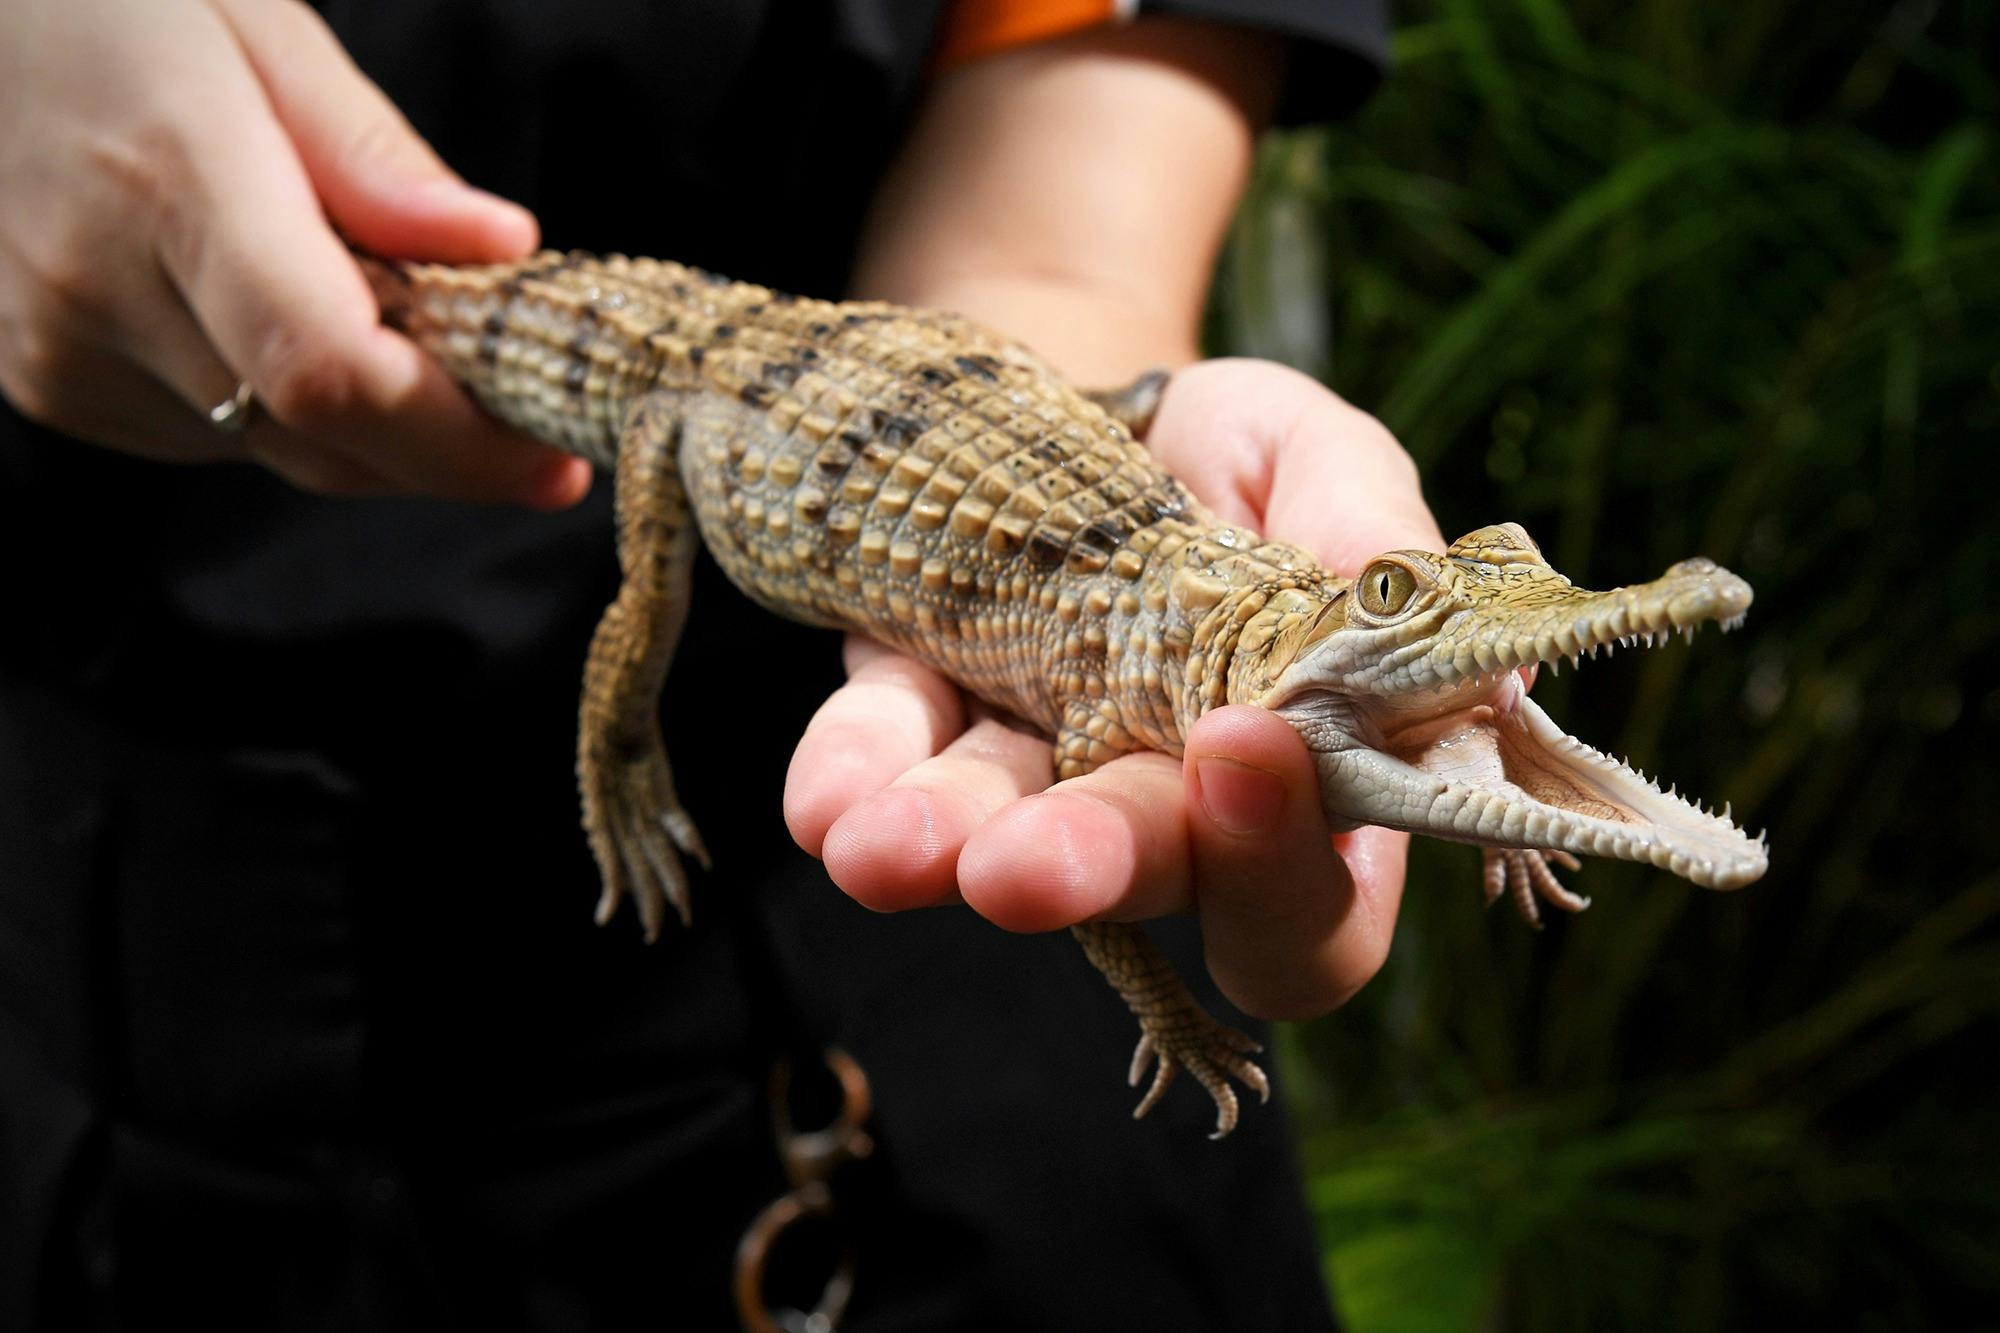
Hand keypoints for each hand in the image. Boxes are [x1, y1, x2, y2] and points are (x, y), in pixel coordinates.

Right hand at [0, 0, 588, 505]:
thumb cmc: (110, 4)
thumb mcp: (256, 27)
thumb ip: (375, 156)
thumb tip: (502, 249)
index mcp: (168, 177)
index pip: (330, 371)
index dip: (455, 442)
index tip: (552, 462)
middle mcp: (98, 287)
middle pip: (319, 438)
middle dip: (445, 452)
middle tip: (534, 436)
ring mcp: (61, 352)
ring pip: (277, 452)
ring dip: (370, 427)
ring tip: (401, 335)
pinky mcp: (51, 385)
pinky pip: (219, 438)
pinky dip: (288, 409)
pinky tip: (288, 324)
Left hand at [785, 358, 1446, 1019]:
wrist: (1084, 393)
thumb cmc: (1231, 454)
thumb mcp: (1312, 453)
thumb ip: (1366, 519)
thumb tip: (1393, 587)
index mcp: (1307, 774)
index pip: (1321, 897)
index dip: (1287, 863)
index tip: (1244, 744)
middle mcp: (1170, 804)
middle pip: (1153, 881)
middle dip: (1090, 867)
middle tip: (1024, 869)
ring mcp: (1039, 771)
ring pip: (998, 841)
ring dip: (942, 847)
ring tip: (877, 849)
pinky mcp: (922, 716)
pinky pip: (885, 754)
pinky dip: (854, 772)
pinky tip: (825, 802)